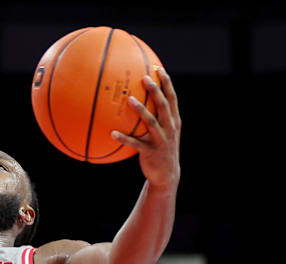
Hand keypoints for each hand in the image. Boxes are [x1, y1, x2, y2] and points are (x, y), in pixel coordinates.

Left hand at [111, 68, 181, 190]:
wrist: (166, 174)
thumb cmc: (160, 149)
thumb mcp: (163, 132)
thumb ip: (156, 117)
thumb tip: (137, 98)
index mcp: (173, 121)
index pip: (172, 98)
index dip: (167, 83)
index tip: (159, 68)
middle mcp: (169, 128)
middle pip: (164, 106)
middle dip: (156, 91)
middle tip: (144, 78)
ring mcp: (161, 140)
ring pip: (151, 123)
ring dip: (141, 111)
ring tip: (130, 100)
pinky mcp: (150, 152)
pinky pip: (135, 144)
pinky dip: (124, 138)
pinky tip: (112, 133)